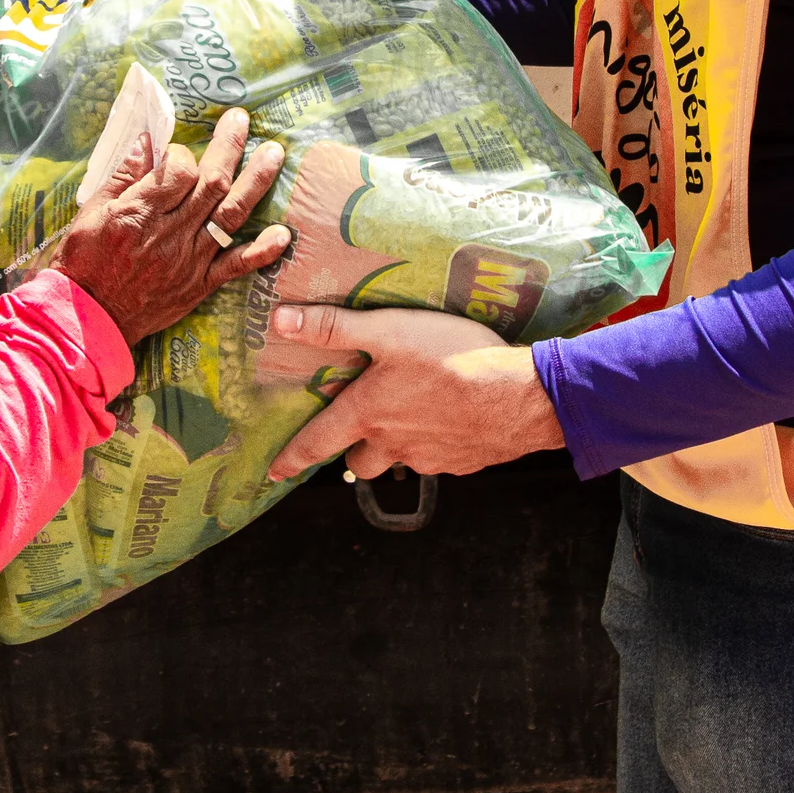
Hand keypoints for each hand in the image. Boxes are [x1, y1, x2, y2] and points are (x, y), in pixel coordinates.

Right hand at [57, 108, 289, 345]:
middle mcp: (170, 233)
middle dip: (230, 147)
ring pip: (230, 215)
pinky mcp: (199, 284)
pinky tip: (283, 234)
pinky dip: (262, 251)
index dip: (183, 154)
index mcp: (140, 212)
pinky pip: (236, 266)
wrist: (89, 318)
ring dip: (256, 182)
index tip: (177, 153)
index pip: (178, 171)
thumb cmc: (85, 261)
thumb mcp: (92, 212)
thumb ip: (122, 176)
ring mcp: (189, 260)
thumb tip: (147, 140)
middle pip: (211, 183)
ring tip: (275, 154)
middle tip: (242, 120)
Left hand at [266, 304, 563, 480]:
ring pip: (399, 460)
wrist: (519, 396)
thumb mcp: (389, 331)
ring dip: (397, 446)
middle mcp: (392, 444)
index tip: (273, 472)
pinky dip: (436, 443)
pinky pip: (438, 457)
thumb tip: (281, 320)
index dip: (291, 458)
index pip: (315, 443)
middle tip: (362, 430)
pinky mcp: (462, 463)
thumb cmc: (452, 358)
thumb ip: (334, 327)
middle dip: (354, 449)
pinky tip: (453, 417)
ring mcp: (428, 458)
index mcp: (367, 414)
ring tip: (413, 415)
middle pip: (359, 460)